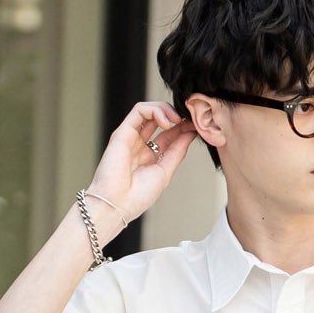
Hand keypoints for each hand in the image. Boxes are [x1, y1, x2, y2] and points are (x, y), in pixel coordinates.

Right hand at [87, 100, 197, 227]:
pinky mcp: (122, 132)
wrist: (118, 203)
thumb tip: (190, 134)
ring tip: (176, 119)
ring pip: (148, 111)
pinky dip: (154, 110)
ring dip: (165, 109)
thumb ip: (177, 151)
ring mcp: (130, 138)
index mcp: (149, 158)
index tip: (195, 127)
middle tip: (188, 120)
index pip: (168, 136)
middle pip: (158, 121)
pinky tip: (165, 121)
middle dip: (175, 116)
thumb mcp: (165, 172)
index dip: (182, 129)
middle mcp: (139, 146)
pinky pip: (139, 110)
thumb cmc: (137, 196)